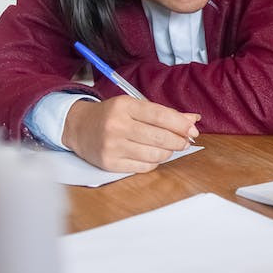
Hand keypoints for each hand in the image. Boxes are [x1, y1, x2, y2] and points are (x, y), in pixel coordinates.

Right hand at [62, 95, 199, 172]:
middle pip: (159, 137)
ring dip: (168, 152)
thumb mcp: (134, 106)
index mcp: (124, 106)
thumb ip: (164, 113)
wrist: (79, 128)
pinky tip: (152, 155)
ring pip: (154, 155)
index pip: (159, 115)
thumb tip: (193, 119)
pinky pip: (143, 166)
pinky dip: (154, 161)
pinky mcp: (110, 163)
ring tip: (168, 147)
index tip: (192, 130)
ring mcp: (112, 146)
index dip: (180, 124)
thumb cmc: (112, 115)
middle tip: (185, 141)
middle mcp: (116, 125)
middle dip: (179, 140)